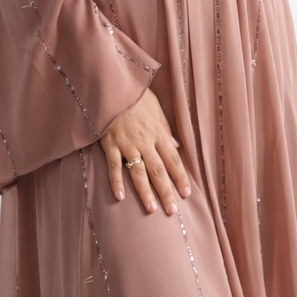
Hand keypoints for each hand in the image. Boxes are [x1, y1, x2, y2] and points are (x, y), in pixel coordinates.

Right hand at [99, 86, 191, 215]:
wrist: (112, 86)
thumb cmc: (135, 95)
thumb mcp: (156, 108)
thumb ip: (166, 128)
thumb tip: (176, 145)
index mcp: (158, 133)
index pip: (173, 159)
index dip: (180, 177)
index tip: (186, 193)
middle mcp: (145, 141)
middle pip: (158, 170)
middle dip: (166, 191)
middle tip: (172, 211)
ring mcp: (127, 144)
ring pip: (138, 172)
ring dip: (145, 192)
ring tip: (152, 209)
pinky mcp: (110, 144)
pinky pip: (113, 166)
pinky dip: (116, 182)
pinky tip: (120, 197)